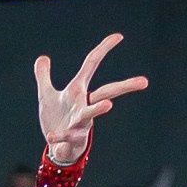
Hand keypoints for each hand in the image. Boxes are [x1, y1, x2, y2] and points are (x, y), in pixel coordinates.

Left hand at [35, 37, 148, 168]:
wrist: (57, 149)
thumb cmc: (56, 120)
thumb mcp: (46, 96)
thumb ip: (44, 77)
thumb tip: (42, 58)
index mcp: (78, 90)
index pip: (92, 64)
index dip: (104, 49)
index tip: (119, 36)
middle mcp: (84, 104)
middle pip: (107, 92)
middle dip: (125, 86)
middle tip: (145, 82)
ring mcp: (81, 123)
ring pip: (91, 114)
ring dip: (98, 109)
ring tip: (109, 106)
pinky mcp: (72, 138)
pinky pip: (66, 136)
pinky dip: (59, 136)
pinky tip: (51, 136)